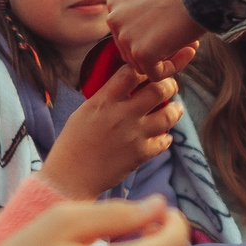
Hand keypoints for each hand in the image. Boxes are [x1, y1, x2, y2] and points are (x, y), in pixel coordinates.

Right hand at [44, 64, 189, 197]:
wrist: (70, 178)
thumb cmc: (73, 143)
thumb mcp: (85, 111)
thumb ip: (107, 96)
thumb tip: (126, 82)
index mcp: (104, 100)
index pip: (132, 72)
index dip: (144, 68)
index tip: (148, 71)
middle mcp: (122, 115)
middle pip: (159, 89)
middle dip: (169, 85)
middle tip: (169, 87)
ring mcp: (134, 135)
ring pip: (169, 115)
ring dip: (176, 110)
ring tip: (175, 109)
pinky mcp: (141, 154)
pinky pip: (165, 141)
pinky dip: (166, 137)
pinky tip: (162, 135)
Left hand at [108, 0, 209, 73]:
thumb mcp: (153, 1)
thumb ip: (142, 21)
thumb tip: (147, 46)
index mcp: (115, 3)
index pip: (127, 34)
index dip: (151, 37)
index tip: (173, 31)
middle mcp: (114, 19)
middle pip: (131, 52)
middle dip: (158, 50)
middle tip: (186, 42)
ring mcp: (125, 37)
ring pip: (142, 65)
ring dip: (167, 59)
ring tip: (191, 45)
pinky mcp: (140, 52)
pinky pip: (155, 74)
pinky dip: (175, 67)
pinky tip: (191, 50)